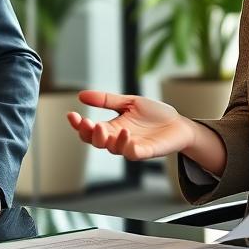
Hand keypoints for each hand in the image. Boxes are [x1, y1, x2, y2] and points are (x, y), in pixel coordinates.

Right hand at [67, 90, 192, 160]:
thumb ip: (106, 100)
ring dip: (107, 139)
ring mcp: (131, 146)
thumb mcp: (128, 102)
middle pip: (96, 142)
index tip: (71, 115)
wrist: (177, 123)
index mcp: (112, 127)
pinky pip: (133, 153)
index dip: (78, 125)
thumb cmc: (153, 114)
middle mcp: (118, 139)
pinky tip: (125, 135)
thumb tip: (81, 95)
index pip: (90, 130)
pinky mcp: (146, 151)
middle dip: (89, 134)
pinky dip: (127, 147)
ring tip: (105, 127)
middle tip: (89, 123)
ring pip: (112, 148)